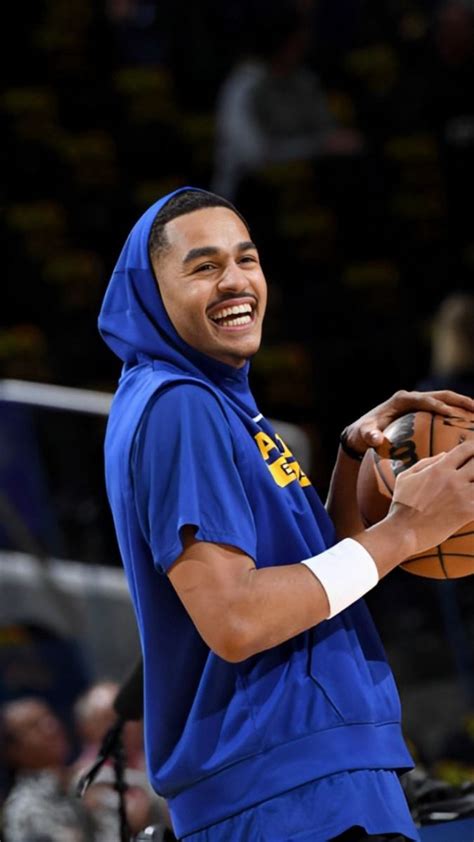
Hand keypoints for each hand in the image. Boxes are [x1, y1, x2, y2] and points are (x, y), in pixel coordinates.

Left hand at [342, 389, 473, 456]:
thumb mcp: (363, 434)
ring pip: (445, 401)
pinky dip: (456, 415)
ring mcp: (418, 403)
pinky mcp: (422, 411)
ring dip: (462, 406)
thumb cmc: (363, 433)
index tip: (451, 415)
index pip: (423, 399)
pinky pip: (442, 411)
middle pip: (440, 395)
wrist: (361, 433)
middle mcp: (412, 398)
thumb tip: (376, 438)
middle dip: (459, 401)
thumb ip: (369, 436)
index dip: (437, 405)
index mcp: (401, 399)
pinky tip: (469, 425)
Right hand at [388, 440, 473, 555]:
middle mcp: (453, 479)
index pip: (466, 449)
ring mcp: (461, 496)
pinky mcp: (467, 513)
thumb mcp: (406, 477)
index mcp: (439, 468)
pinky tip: (472, 504)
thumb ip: (426, 463)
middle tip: (472, 473)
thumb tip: (445, 454)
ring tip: (470, 487)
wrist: (403, 531)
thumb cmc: (401, 505)